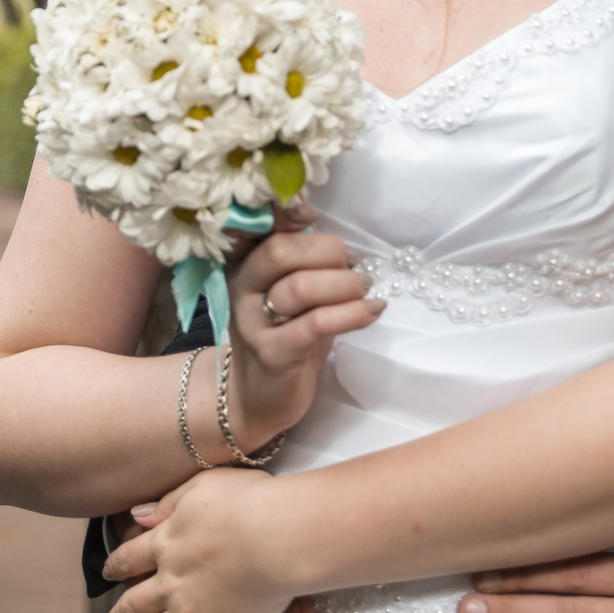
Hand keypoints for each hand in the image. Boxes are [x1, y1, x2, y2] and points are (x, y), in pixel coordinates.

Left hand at [101, 469, 297, 612]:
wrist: (279, 538)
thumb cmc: (248, 503)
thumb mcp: (202, 486)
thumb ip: (169, 503)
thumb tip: (137, 515)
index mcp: (165, 543)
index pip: (129, 558)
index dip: (116, 567)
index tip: (107, 575)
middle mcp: (168, 582)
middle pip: (133, 604)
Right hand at [219, 217, 384, 448]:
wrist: (258, 397)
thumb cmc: (284, 336)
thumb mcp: (290, 292)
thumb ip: (305, 261)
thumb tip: (339, 237)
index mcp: (244, 264)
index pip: (262, 226)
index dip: (292, 214)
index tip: (318, 220)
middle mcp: (241, 288)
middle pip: (280, 251)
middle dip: (328, 252)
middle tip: (354, 267)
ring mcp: (253, 322)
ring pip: (300, 287)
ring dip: (345, 285)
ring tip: (366, 292)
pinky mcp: (273, 354)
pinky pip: (316, 324)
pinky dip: (352, 313)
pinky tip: (371, 312)